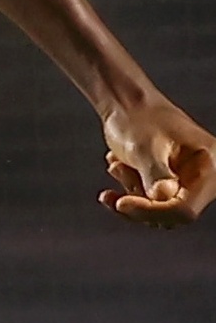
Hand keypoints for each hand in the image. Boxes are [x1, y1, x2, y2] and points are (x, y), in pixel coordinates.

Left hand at [102, 89, 215, 224]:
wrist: (128, 106)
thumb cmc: (141, 119)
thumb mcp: (146, 147)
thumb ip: (156, 174)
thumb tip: (164, 197)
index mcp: (210, 165)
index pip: (185, 209)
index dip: (152, 212)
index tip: (121, 203)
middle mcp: (202, 178)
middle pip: (171, 216)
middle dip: (139, 203)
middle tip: (118, 176)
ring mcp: (185, 183)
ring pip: (156, 212)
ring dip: (130, 193)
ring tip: (117, 165)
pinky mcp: (168, 186)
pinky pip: (147, 204)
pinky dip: (126, 192)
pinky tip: (115, 170)